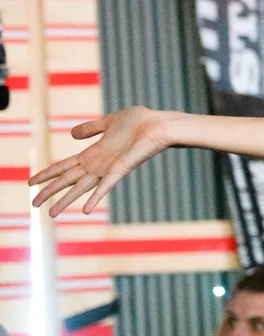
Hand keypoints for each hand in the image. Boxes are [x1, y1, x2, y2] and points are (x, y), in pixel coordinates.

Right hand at [29, 106, 171, 216]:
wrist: (160, 124)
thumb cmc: (140, 122)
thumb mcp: (109, 122)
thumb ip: (90, 129)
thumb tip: (71, 134)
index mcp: (94, 154)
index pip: (65, 166)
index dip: (48, 174)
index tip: (31, 182)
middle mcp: (99, 164)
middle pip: (68, 179)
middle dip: (50, 190)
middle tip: (33, 204)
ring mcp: (109, 168)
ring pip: (81, 186)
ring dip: (65, 199)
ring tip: (51, 213)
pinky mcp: (122, 169)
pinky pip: (107, 185)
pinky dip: (96, 197)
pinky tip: (86, 210)